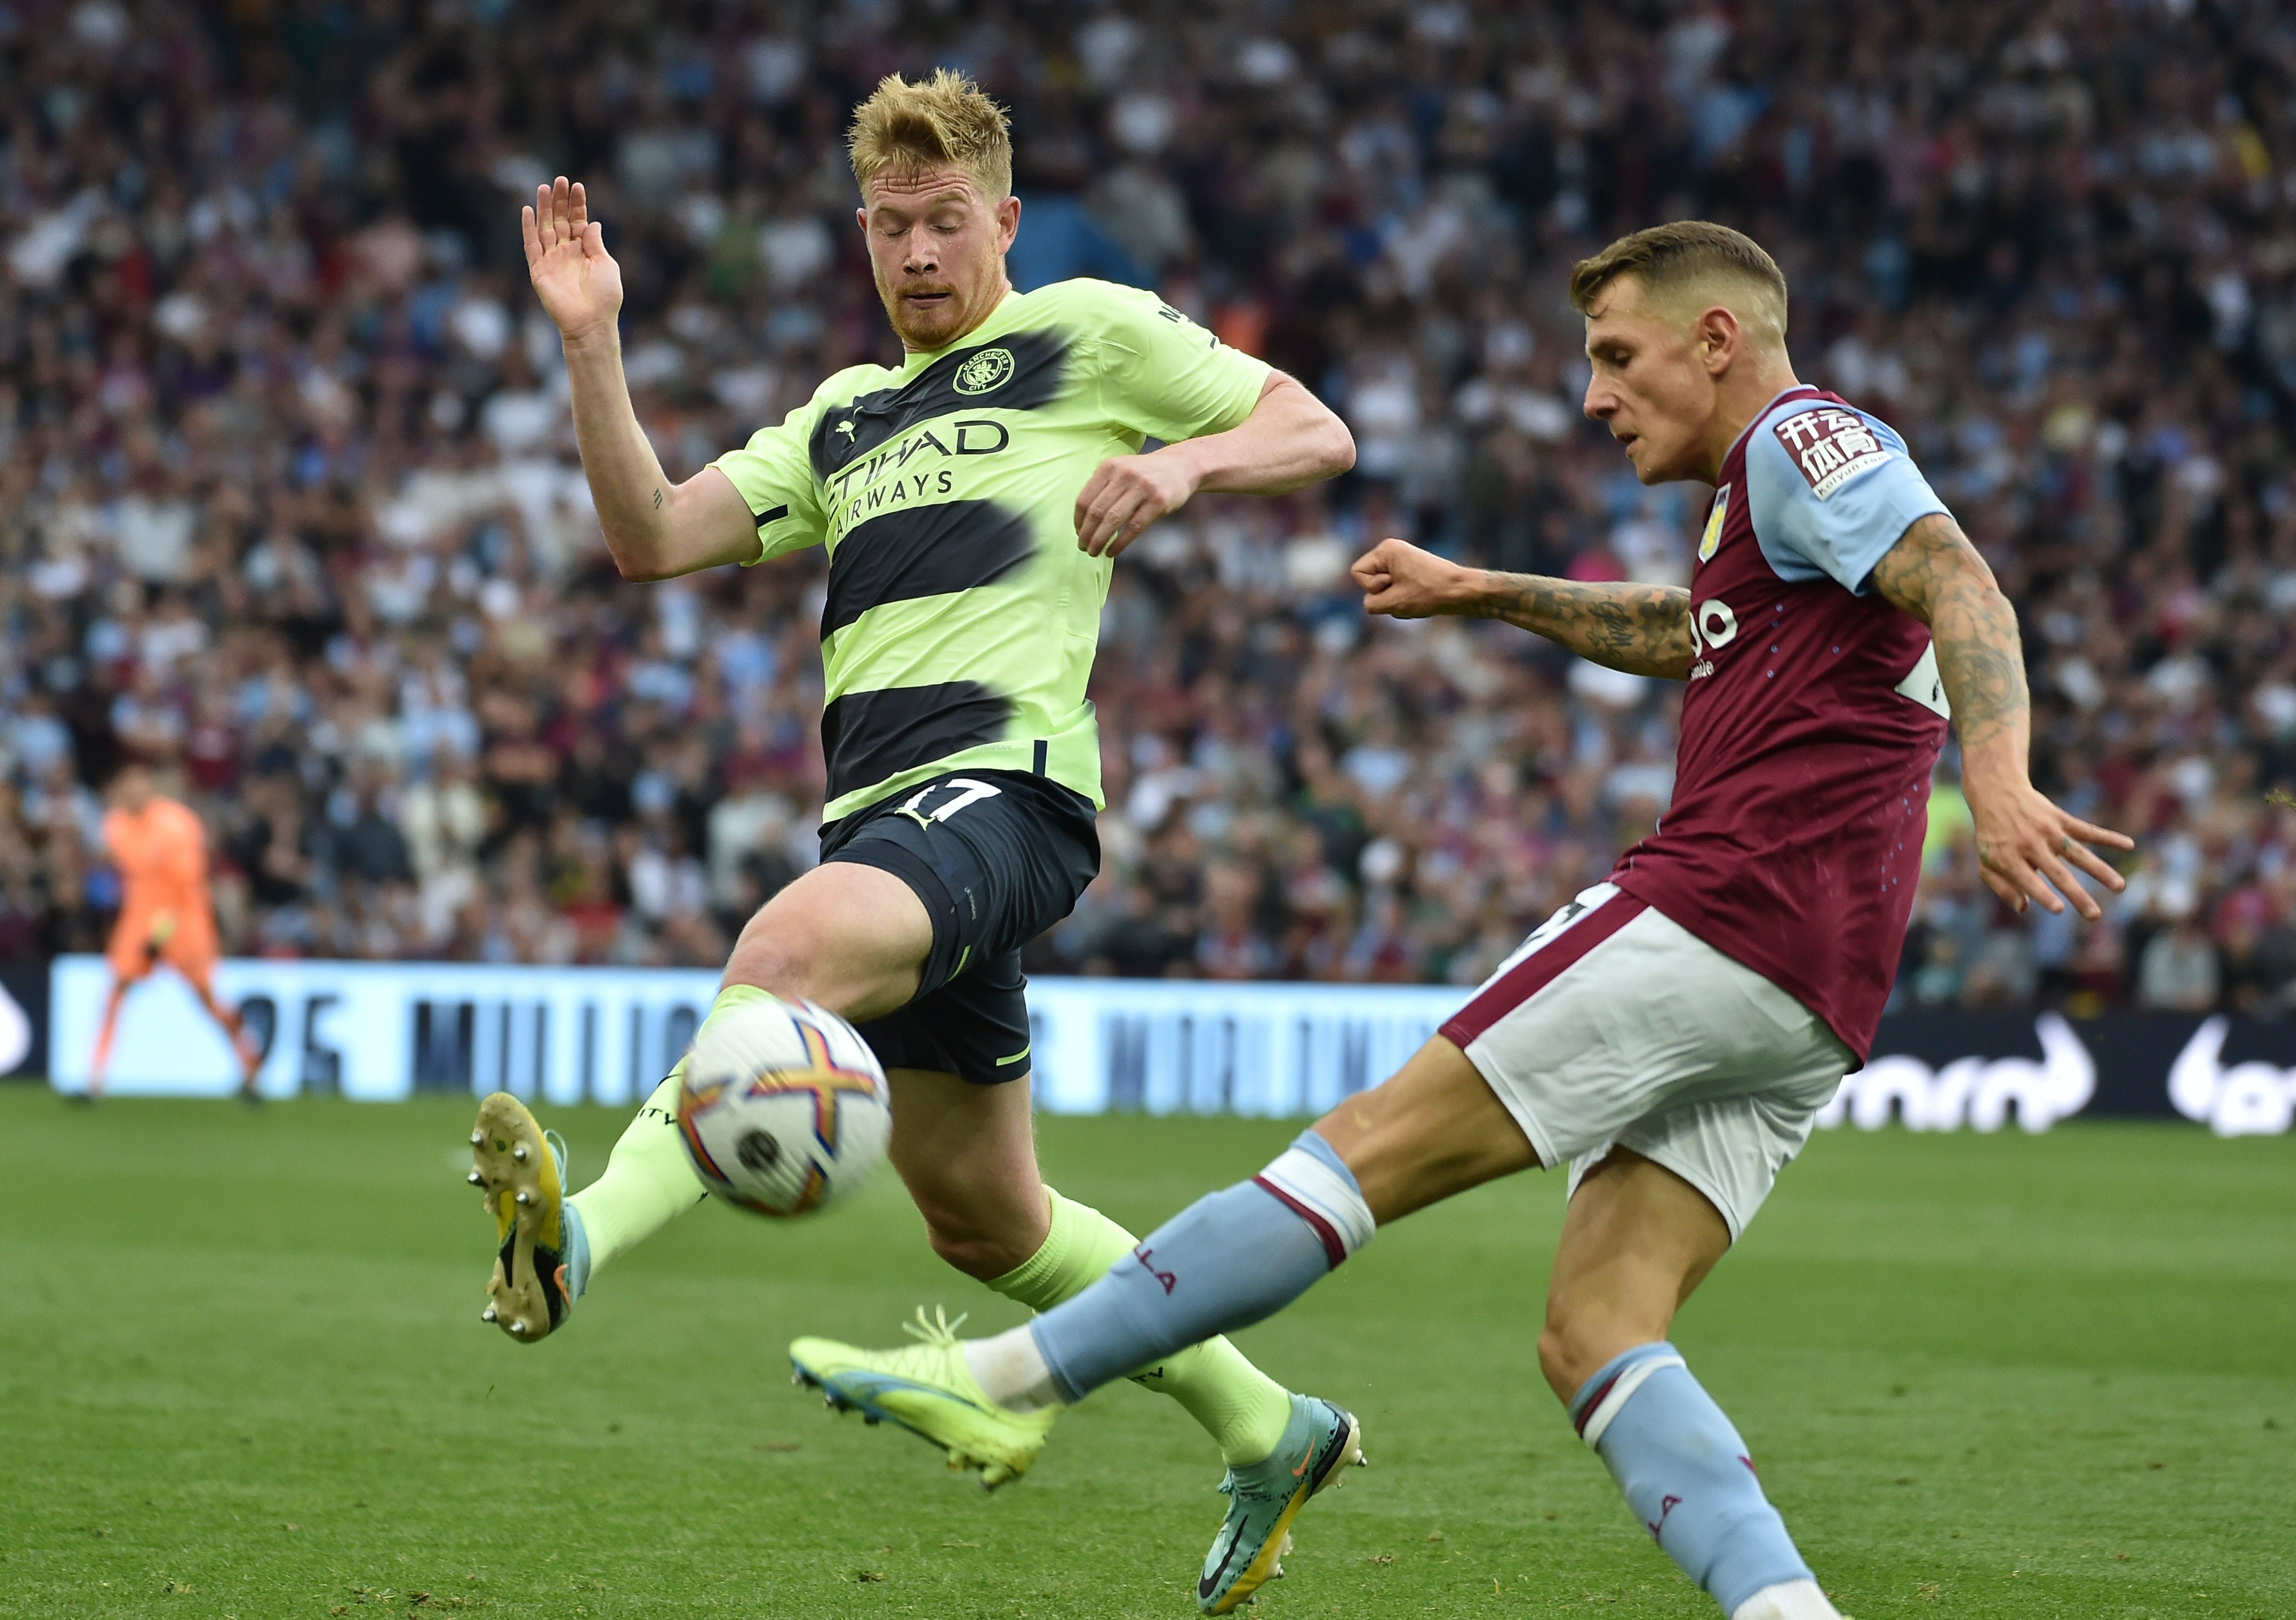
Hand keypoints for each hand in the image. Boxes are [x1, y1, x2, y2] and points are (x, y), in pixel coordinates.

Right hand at [522, 177, 622, 343]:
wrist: (591, 322)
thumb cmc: (605, 297)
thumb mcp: (606, 265)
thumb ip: (595, 243)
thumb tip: (592, 222)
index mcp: (584, 250)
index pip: (578, 221)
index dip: (577, 204)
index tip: (577, 185)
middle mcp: (566, 253)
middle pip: (560, 220)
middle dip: (560, 200)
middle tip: (560, 179)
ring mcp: (551, 260)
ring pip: (545, 228)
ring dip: (544, 208)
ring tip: (544, 187)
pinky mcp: (539, 270)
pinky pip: (531, 246)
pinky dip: (529, 229)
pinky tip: (528, 210)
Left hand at [1074, 449, 1198, 556]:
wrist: (1180, 466)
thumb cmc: (1144, 474)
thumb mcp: (1121, 470)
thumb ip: (1102, 487)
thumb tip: (1082, 521)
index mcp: (1110, 466)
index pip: (1085, 499)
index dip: (1078, 520)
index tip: (1078, 532)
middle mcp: (1124, 474)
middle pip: (1097, 511)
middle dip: (1086, 534)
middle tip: (1083, 547)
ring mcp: (1142, 487)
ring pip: (1113, 520)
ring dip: (1099, 540)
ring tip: (1094, 552)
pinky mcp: (1158, 502)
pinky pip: (1133, 528)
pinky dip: (1119, 543)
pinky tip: (1112, 551)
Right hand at [1352, 537, 1470, 617]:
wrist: (1460, 591)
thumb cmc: (1429, 594)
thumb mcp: (1393, 603)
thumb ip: (1371, 603)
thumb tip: (1371, 601)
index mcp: (1386, 550)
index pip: (1357, 571)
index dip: (1371, 585)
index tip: (1393, 584)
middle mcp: (1391, 550)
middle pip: (1367, 579)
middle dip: (1383, 593)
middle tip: (1406, 591)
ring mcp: (1400, 559)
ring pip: (1381, 588)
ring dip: (1393, 598)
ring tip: (1414, 596)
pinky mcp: (1409, 570)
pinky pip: (1392, 588)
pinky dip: (1401, 597)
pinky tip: (1418, 597)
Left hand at [1964, 774, 2133, 918]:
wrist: (1996, 793)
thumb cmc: (1992, 837)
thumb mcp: (1986, 863)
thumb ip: (2003, 888)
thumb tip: (2025, 909)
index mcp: (2008, 858)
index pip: (2028, 881)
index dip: (2043, 895)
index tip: (2060, 909)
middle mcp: (2029, 844)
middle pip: (2058, 874)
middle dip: (2077, 895)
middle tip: (2094, 916)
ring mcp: (2047, 831)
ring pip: (2078, 854)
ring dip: (2100, 871)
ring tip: (2120, 887)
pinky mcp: (2061, 819)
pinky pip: (2087, 830)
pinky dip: (2108, 837)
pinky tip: (2129, 845)